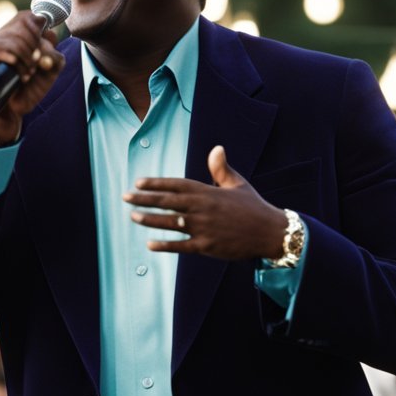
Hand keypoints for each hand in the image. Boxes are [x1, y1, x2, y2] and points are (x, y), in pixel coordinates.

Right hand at [0, 11, 64, 146]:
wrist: (9, 112)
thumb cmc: (28, 89)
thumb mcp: (50, 71)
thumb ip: (55, 54)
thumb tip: (47, 42)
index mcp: (17, 34)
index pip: (28, 17)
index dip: (39, 31)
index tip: (42, 52)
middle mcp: (0, 35)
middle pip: (23, 27)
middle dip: (36, 48)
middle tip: (36, 67)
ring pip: (13, 40)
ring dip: (25, 59)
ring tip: (27, 75)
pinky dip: (13, 61)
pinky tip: (18, 73)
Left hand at [123, 145, 286, 260]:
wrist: (270, 232)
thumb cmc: (253, 207)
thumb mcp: (238, 184)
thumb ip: (221, 169)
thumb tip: (216, 149)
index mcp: (208, 191)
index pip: (176, 185)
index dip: (156, 183)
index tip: (139, 182)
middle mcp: (203, 208)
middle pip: (168, 202)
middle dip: (145, 199)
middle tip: (125, 197)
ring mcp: (204, 228)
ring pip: (170, 222)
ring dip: (150, 219)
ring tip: (133, 216)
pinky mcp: (207, 246)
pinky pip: (181, 245)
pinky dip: (165, 245)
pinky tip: (150, 244)